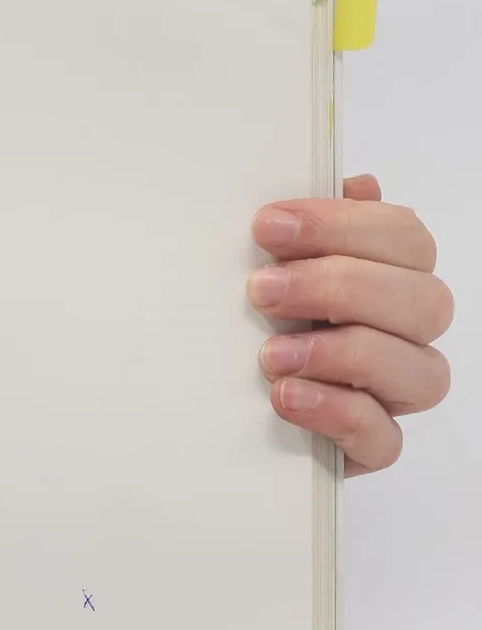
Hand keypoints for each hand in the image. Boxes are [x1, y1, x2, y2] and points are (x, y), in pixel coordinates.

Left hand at [250, 174, 452, 473]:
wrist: (205, 405)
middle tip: (262, 290)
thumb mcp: (262, 264)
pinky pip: (385, 440)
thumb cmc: (244, 318)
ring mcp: (393, 393)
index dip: (342, 226)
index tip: (267, 226)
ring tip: (271, 355)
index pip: (404, 239)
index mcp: (389, 276)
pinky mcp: (368, 447)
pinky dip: (339, 415)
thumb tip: (355, 183)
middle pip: (424, 302)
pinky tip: (287, 397)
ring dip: (345, 355)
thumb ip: (304, 228)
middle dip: (340, 288)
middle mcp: (405, 333)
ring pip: (423, 373)